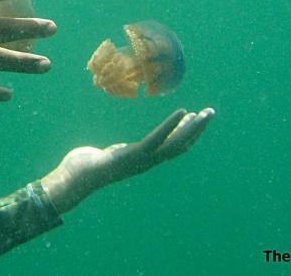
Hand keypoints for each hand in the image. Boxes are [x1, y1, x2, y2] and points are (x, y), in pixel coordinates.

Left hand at [40, 108, 213, 213]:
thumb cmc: (90, 166)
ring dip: (192, 127)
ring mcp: (144, 159)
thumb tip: (122, 148)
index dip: (188, 134)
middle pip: (181, 144)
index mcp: (146, 160)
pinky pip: (158, 138)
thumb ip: (122, 152)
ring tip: (204, 113)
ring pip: (176, 142)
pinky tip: (182, 112)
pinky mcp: (135, 153)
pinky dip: (171, 125)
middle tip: (211, 113)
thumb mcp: (114, 155)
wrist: (79, 177)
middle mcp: (150, 161)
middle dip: (198, 129)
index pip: (174, 146)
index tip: (196, 118)